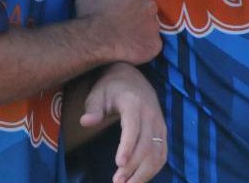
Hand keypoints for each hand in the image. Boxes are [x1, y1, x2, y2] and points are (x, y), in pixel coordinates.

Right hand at [75, 0, 161, 65]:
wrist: (93, 44)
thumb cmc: (90, 19)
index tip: (118, 6)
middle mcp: (149, 5)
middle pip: (146, 7)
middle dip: (136, 13)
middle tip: (122, 23)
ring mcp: (154, 26)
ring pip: (151, 26)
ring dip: (141, 30)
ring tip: (126, 37)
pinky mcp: (155, 45)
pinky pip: (153, 43)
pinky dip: (144, 46)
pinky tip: (131, 48)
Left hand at [81, 63, 167, 182]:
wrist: (132, 76)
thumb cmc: (110, 87)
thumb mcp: (97, 94)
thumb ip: (93, 108)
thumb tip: (86, 121)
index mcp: (133, 103)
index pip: (133, 127)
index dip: (128, 146)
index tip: (119, 164)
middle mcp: (150, 113)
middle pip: (147, 145)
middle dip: (133, 167)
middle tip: (118, 182)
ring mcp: (159, 123)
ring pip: (157, 153)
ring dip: (144, 172)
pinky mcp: (162, 131)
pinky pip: (162, 153)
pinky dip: (153, 169)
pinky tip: (139, 178)